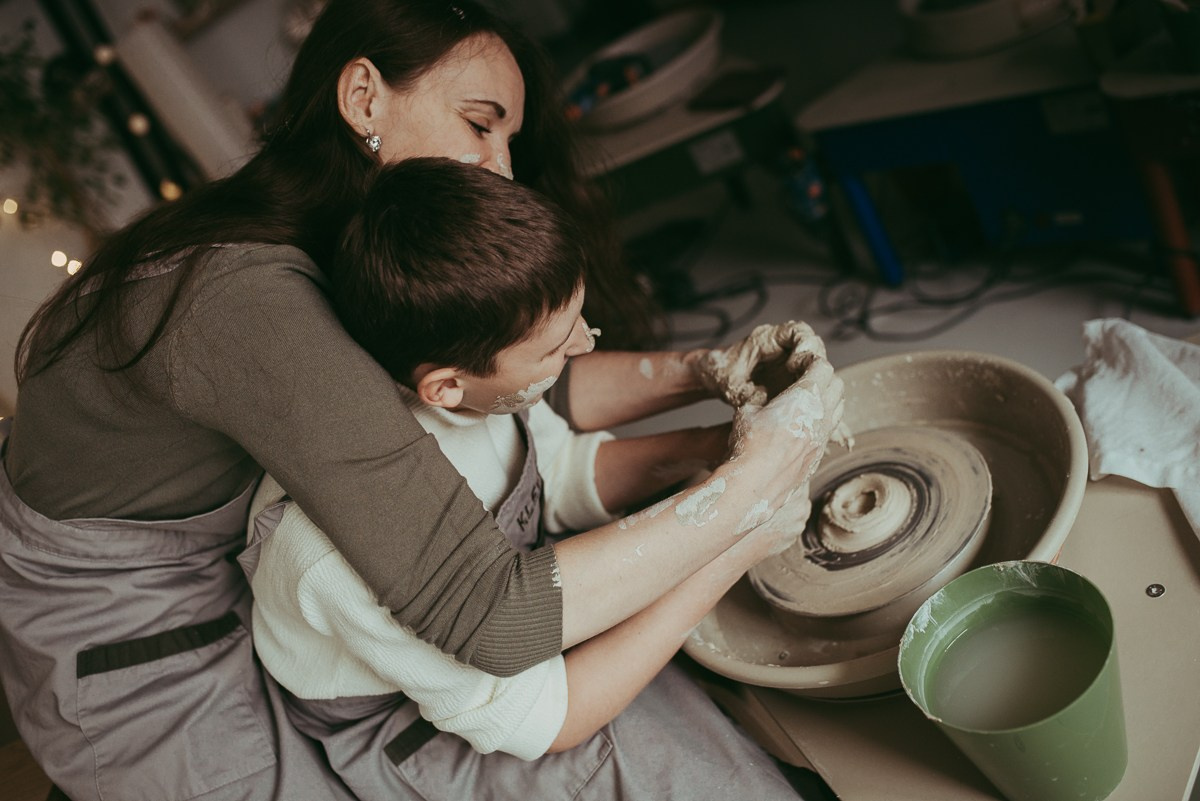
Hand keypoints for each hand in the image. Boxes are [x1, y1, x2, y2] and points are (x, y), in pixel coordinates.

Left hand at [691, 321, 827, 406]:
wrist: (711, 376)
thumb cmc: (719, 373)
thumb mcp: (730, 385)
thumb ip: (747, 394)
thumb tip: (766, 406)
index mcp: (765, 339)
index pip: (797, 330)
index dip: (804, 345)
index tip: (795, 365)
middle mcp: (780, 345)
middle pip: (813, 345)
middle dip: (815, 364)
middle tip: (808, 384)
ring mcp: (786, 358)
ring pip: (814, 361)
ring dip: (816, 378)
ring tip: (809, 397)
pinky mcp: (788, 373)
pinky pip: (807, 375)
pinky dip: (810, 387)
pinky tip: (804, 401)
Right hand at [725, 355, 844, 507]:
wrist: (755, 485)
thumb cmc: (748, 445)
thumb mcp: (747, 410)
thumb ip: (761, 399)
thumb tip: (765, 399)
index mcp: (803, 397)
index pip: (822, 367)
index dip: (810, 362)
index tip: (798, 365)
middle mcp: (820, 414)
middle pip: (837, 384)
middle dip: (823, 378)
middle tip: (804, 380)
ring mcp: (823, 436)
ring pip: (838, 407)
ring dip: (827, 399)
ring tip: (806, 402)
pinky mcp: (819, 454)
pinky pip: (830, 430)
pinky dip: (823, 422)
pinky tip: (803, 427)